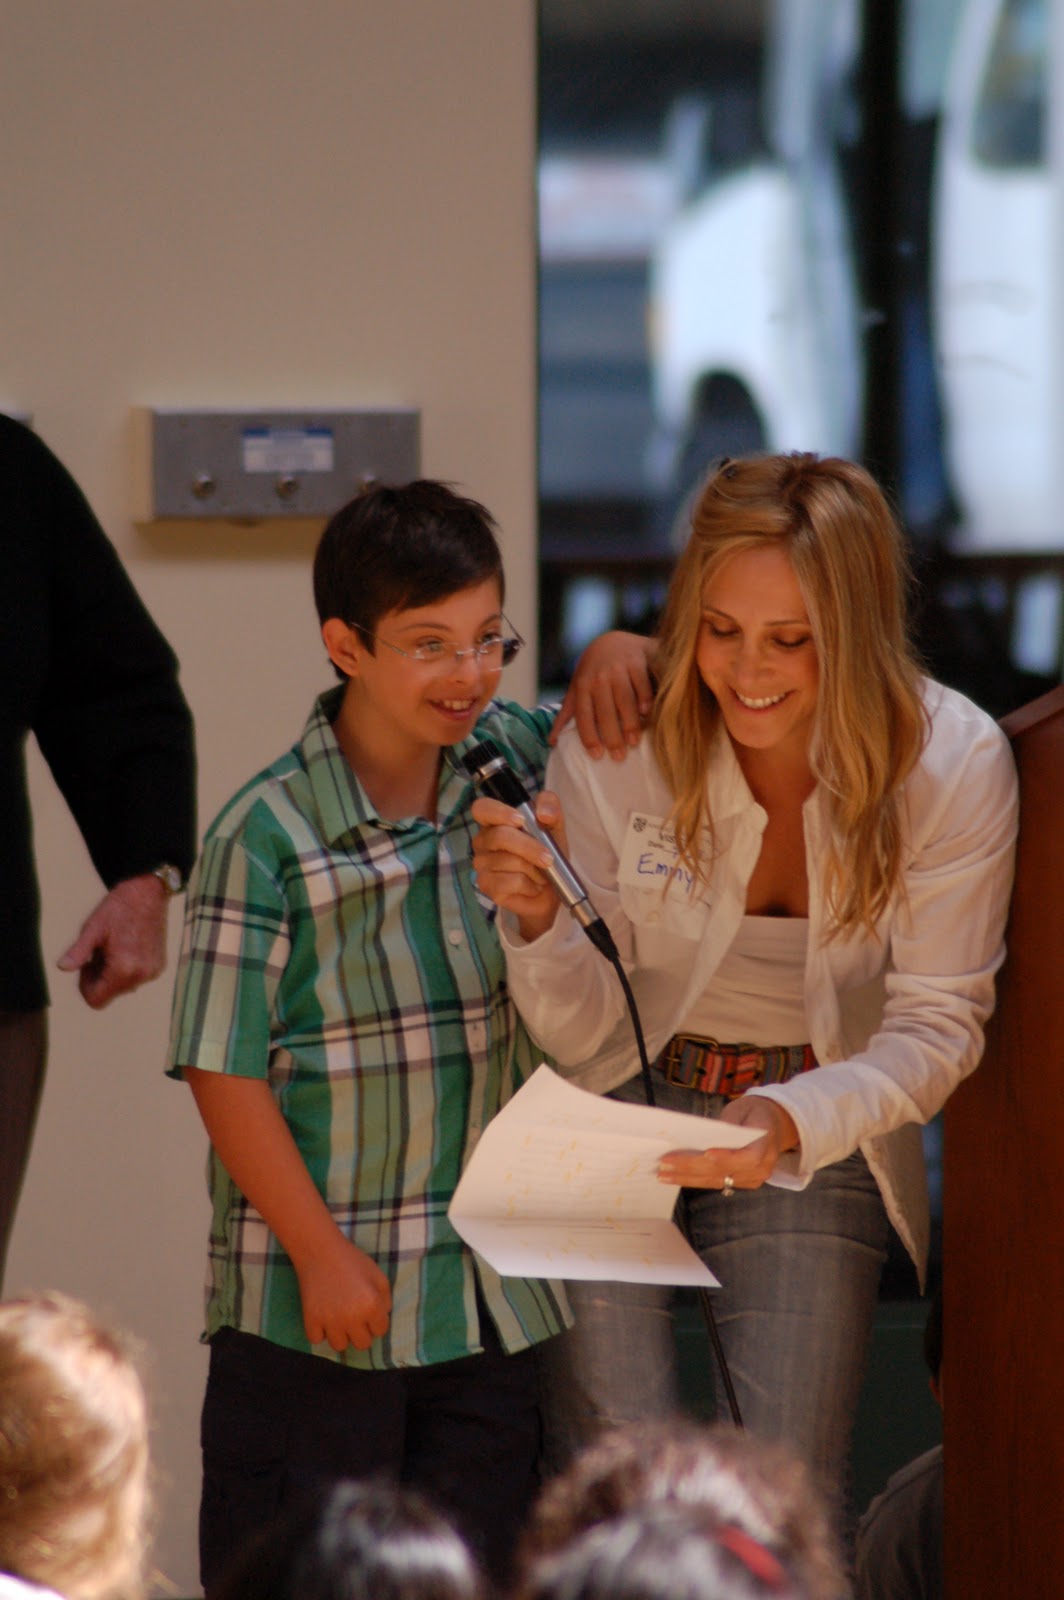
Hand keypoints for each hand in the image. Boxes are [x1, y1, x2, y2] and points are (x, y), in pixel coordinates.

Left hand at [56, 873, 169, 1008]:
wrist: (149, 893)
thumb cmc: (119, 908)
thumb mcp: (92, 928)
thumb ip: (78, 952)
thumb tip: (62, 968)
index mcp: (124, 969)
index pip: (96, 1000)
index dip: (85, 985)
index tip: (87, 963)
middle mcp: (141, 975)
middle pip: (109, 995)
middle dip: (99, 978)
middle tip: (99, 951)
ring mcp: (153, 972)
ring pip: (123, 988)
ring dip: (113, 974)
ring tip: (114, 947)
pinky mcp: (159, 967)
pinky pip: (136, 978)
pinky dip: (127, 969)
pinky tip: (127, 947)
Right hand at [294, 1231, 391, 1352]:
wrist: (320, 1250)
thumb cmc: (352, 1261)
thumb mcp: (378, 1275)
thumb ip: (386, 1299)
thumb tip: (383, 1317)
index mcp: (372, 1306)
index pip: (381, 1331)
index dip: (376, 1320)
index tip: (367, 1309)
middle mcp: (352, 1318)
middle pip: (362, 1345)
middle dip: (361, 1331)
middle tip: (354, 1315)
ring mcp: (330, 1321)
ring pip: (340, 1347)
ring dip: (341, 1334)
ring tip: (338, 1317)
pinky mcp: (311, 1320)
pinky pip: (317, 1340)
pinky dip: (319, 1331)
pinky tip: (322, 1317)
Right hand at [471, 791, 567, 940]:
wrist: (550, 889)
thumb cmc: (547, 853)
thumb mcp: (554, 824)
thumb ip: (550, 806)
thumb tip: (543, 814)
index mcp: (494, 821)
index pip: (482, 808)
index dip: (499, 812)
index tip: (521, 820)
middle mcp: (482, 841)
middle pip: (500, 836)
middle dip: (530, 847)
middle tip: (549, 858)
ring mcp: (481, 865)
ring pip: (509, 861)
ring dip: (534, 870)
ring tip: (541, 874)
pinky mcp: (487, 886)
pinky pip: (511, 882)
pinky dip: (530, 885)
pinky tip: (532, 886)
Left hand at [552, 631, 655, 759]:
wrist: (613, 641)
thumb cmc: (593, 672)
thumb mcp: (576, 689)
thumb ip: (567, 714)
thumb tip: (551, 742)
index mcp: (582, 686)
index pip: (584, 716)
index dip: (589, 736)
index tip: (596, 755)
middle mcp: (599, 677)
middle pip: (605, 712)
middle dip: (611, 736)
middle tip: (618, 757)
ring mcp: (618, 668)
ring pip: (624, 700)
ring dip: (630, 722)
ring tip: (634, 742)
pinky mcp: (636, 661)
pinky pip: (641, 684)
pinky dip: (644, 699)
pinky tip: (647, 714)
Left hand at [657, 1097, 799, 1191]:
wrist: (774, 1124)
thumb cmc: (754, 1113)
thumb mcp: (742, 1109)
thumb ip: (726, 1125)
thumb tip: (699, 1136)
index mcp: (767, 1144)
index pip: (748, 1157)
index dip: (727, 1158)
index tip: (706, 1154)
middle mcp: (762, 1167)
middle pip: (724, 1170)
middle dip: (692, 1166)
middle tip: (666, 1163)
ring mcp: (752, 1179)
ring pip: (716, 1180)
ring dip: (687, 1177)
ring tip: (662, 1174)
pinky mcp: (741, 1184)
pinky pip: (715, 1182)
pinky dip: (693, 1179)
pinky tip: (674, 1177)